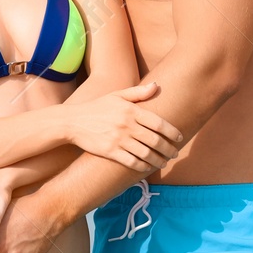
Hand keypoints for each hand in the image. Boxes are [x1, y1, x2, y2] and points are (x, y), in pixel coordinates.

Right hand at [63, 82, 182, 172]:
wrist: (73, 121)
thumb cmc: (97, 107)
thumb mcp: (116, 96)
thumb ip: (138, 93)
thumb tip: (157, 85)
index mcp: (131, 110)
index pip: (159, 123)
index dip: (173, 132)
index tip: (180, 138)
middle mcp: (127, 125)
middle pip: (156, 141)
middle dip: (169, 149)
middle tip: (175, 153)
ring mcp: (118, 139)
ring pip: (146, 153)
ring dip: (159, 160)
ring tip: (164, 162)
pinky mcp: (110, 151)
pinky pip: (132, 162)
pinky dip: (143, 166)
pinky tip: (148, 167)